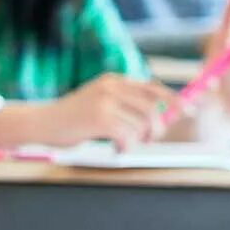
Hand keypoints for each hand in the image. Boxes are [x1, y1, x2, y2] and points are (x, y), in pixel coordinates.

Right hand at [23, 72, 173, 149]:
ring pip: (142, 125)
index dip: (174, 100)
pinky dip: (126, 147)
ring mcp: (105, 102)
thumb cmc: (72, 118)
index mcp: (114, 80)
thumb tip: (165, 114)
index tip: (189, 111)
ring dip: (139, 140)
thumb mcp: (100, 102)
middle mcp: (111, 87)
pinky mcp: (99, 119)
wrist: (41, 122)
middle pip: (154, 108)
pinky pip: (128, 136)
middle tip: (148, 139)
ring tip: (125, 144)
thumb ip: (127, 104)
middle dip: (158, 128)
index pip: (153, 88)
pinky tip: (115, 148)